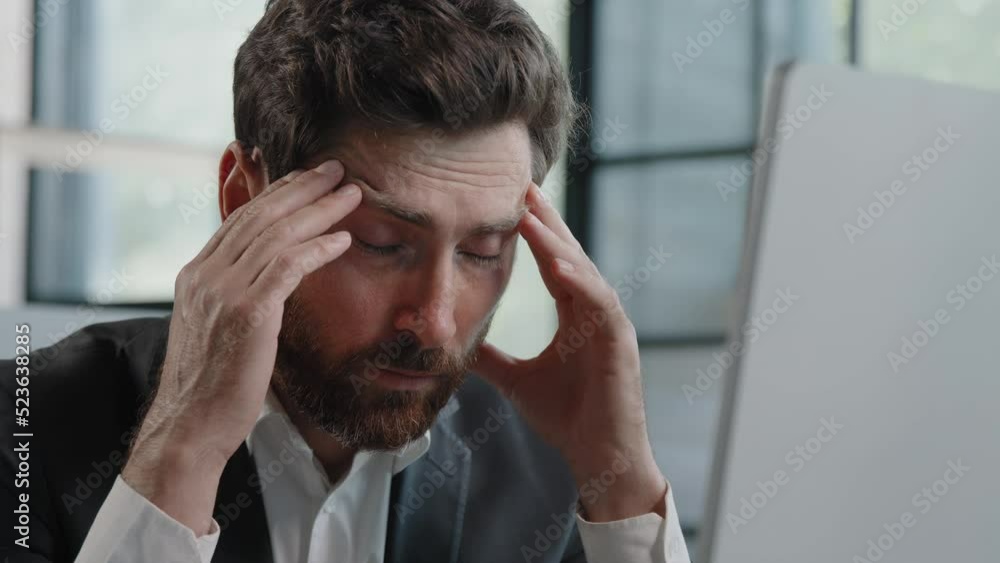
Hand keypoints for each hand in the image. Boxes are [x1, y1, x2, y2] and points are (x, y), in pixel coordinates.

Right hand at [122, 160, 360, 533]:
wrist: (190, 427)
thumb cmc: (212, 387)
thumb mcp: (216, 330)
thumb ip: (236, 298)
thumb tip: (266, 286)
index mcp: (196, 275)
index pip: (240, 220)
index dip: (276, 194)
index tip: (306, 179)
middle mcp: (205, 274)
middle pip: (260, 216)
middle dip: (302, 188)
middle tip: (335, 169)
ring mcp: (223, 291)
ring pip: (277, 234)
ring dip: (319, 210)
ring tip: (350, 193)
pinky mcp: (246, 312)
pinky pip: (288, 266)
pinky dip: (318, 248)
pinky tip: (343, 238)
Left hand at [473, 184, 666, 521]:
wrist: (598, 456)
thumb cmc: (568, 418)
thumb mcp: (516, 380)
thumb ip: (491, 359)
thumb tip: (456, 342)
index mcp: (574, 316)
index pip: (553, 264)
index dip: (534, 234)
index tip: (513, 203)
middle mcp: (594, 312)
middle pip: (569, 256)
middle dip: (546, 222)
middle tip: (524, 186)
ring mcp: (609, 324)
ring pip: (583, 272)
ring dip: (557, 243)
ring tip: (531, 215)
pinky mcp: (619, 342)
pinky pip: (599, 303)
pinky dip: (580, 281)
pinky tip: (558, 264)